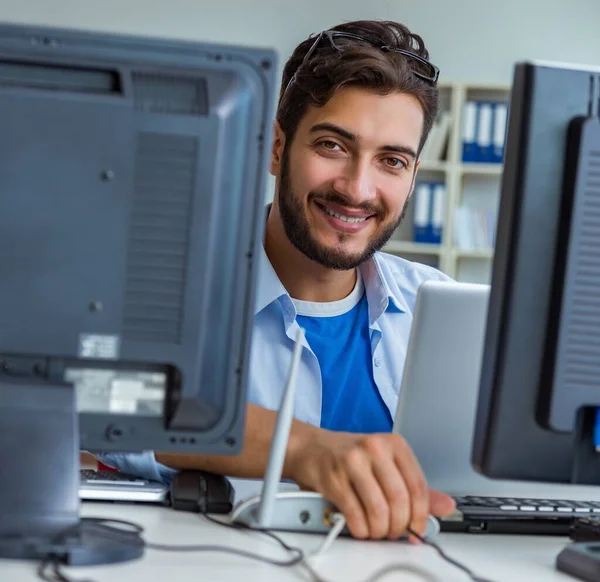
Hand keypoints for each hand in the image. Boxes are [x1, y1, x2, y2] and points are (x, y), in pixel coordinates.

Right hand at [285, 430, 454, 539]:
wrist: (313, 448)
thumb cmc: (351, 457)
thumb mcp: (387, 464)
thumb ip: (414, 486)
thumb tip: (446, 505)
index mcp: (394, 444)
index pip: (418, 486)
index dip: (421, 515)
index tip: (417, 530)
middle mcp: (374, 448)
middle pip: (399, 499)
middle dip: (399, 525)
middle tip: (394, 532)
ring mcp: (352, 461)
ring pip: (378, 510)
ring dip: (380, 530)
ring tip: (377, 530)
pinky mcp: (334, 478)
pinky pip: (355, 515)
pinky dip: (361, 530)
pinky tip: (361, 527)